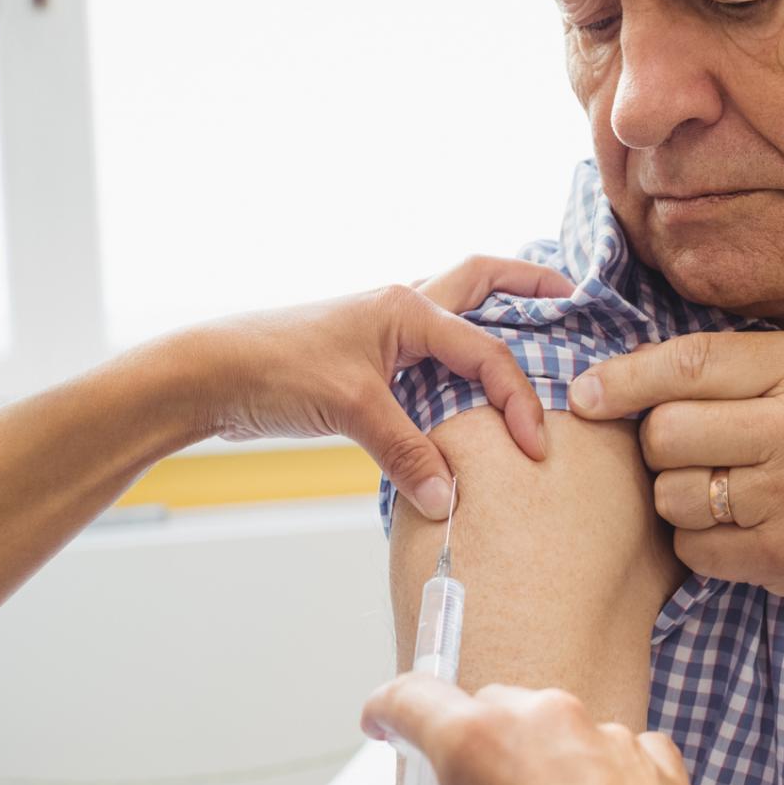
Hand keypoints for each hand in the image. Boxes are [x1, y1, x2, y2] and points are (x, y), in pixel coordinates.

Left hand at [184, 256, 571, 519]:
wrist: (211, 375)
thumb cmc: (275, 370)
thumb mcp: (352, 411)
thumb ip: (407, 454)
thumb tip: (449, 502)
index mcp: (407, 308)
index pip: (486, 352)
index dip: (518, 400)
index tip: (536, 447)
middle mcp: (400, 309)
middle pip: (479, 282)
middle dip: (527, 285)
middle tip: (572, 295)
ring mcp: (382, 333)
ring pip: (453, 313)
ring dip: (493, 318)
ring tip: (536, 329)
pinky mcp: (365, 362)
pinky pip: (427, 356)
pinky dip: (456, 365)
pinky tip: (468, 389)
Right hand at [355, 674, 753, 784]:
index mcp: (477, 740)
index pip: (411, 697)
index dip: (386, 710)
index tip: (383, 722)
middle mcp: (542, 719)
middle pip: (485, 709)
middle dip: (470, 747)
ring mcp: (604, 734)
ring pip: (553, 729)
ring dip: (537, 763)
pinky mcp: (655, 760)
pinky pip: (614, 752)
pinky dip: (599, 778)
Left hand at [567, 331, 783, 601]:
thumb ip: (729, 368)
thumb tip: (617, 373)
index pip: (689, 364)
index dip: (623, 379)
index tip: (585, 394)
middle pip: (665, 433)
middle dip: (660, 445)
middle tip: (694, 451)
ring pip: (670, 494)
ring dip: (678, 497)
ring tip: (724, 491)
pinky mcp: (782, 556)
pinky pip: (691, 548)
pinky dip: (699, 543)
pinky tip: (738, 529)